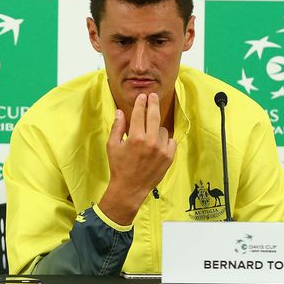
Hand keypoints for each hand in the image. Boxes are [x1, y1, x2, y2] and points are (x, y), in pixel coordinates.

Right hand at [99, 93, 175, 224]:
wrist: (130, 188)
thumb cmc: (118, 166)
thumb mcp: (112, 146)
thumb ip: (117, 127)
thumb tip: (120, 112)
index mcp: (135, 138)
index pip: (140, 114)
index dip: (141, 103)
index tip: (142, 96)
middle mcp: (150, 142)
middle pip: (154, 116)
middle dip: (153, 103)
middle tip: (153, 96)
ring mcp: (162, 150)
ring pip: (163, 129)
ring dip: (156, 128)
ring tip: (149, 134)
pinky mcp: (169, 157)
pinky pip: (170, 140)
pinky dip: (165, 139)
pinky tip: (157, 143)